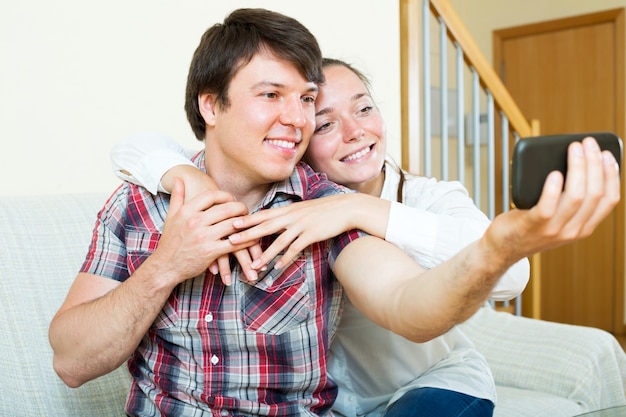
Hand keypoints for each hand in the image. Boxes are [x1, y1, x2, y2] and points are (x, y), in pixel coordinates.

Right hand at [151, 179, 255, 285]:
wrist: (166, 266)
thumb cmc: (170, 241)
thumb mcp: (171, 216)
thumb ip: (177, 196)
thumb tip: (179, 178)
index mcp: (187, 211)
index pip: (211, 196)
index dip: (226, 195)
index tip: (232, 199)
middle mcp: (195, 222)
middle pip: (226, 208)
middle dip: (240, 208)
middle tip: (245, 210)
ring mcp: (203, 237)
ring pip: (232, 224)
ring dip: (245, 223)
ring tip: (251, 223)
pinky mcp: (210, 252)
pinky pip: (234, 243)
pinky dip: (246, 241)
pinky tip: (253, 239)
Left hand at [228, 193, 389, 270]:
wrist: (345, 208)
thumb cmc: (323, 210)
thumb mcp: (302, 209)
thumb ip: (287, 216)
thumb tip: (273, 222)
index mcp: (288, 209)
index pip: (263, 214)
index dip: (246, 219)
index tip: (230, 223)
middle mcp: (291, 216)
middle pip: (265, 226)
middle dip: (247, 235)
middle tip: (230, 241)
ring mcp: (301, 225)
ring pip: (279, 241)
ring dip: (265, 254)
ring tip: (254, 265)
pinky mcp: (311, 234)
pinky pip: (295, 248)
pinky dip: (286, 258)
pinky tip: (278, 267)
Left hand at [486, 137, 619, 261]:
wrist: (502, 248)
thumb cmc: (528, 226)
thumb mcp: (557, 217)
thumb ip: (568, 199)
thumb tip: (575, 162)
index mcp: (583, 226)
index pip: (608, 200)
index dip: (611, 175)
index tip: (607, 155)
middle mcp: (572, 230)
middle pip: (594, 194)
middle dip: (594, 164)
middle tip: (588, 143)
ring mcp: (553, 229)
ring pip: (575, 196)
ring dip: (578, 168)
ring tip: (574, 149)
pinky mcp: (532, 225)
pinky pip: (547, 206)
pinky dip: (552, 188)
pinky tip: (553, 173)